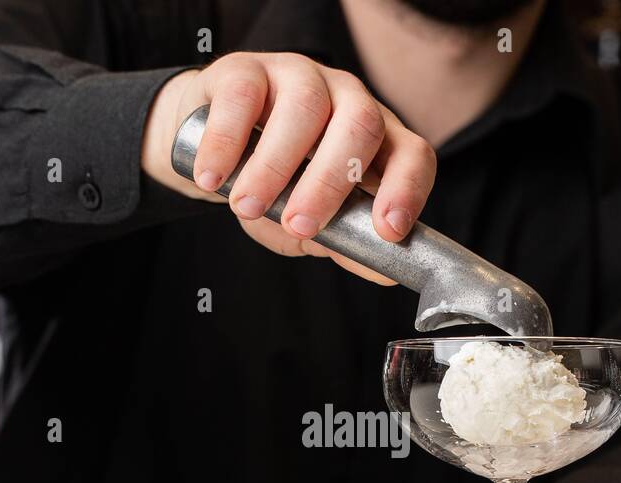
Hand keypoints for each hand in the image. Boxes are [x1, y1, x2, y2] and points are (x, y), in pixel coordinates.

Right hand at [141, 53, 436, 283]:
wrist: (209, 151)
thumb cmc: (273, 185)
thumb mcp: (311, 220)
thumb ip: (345, 242)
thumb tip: (385, 273)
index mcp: (376, 139)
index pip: (411, 154)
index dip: (407, 190)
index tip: (388, 230)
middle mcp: (347, 99)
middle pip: (361, 125)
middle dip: (331, 181)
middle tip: (299, 225)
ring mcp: (300, 77)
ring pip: (304, 108)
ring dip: (275, 165)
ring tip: (247, 206)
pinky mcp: (247, 70)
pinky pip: (243, 97)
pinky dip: (226, 142)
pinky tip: (213, 177)